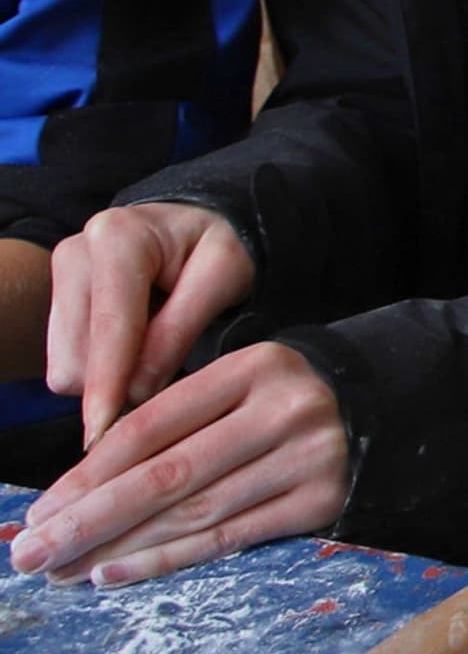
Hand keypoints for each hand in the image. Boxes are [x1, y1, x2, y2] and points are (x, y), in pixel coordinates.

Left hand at [8, 345, 350, 583]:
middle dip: (89, 520)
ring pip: (194, 512)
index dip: (89, 473)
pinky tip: (118, 573)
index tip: (42, 510)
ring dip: (119, 548)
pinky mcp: (324, 500)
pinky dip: (169, 559)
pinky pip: (232, 537)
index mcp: (253, 367)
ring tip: (64, 572)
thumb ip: (179, 419)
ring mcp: (310, 457)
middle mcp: (284, 409)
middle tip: (31, 553)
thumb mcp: (241, 383)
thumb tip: (84, 485)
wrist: (393, 404)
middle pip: (166, 475)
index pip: (152, 426)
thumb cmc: (289, 397)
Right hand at [43, 203, 254, 441]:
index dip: (109, 384)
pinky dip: (102, 370)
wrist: (198, 223)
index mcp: (120, 238)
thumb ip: (180, 330)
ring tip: (156, 352)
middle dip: (115, 384)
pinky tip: (135, 349)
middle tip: (168, 380)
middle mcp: (78, 253)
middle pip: (76, 356)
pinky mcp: (57, 300)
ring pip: (65, 366)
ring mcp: (60, 276)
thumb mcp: (224, 275)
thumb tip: (137, 391)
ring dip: (109, 379)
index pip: (110, 327)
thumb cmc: (220, 245)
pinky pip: (67, 362)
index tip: (106, 430)